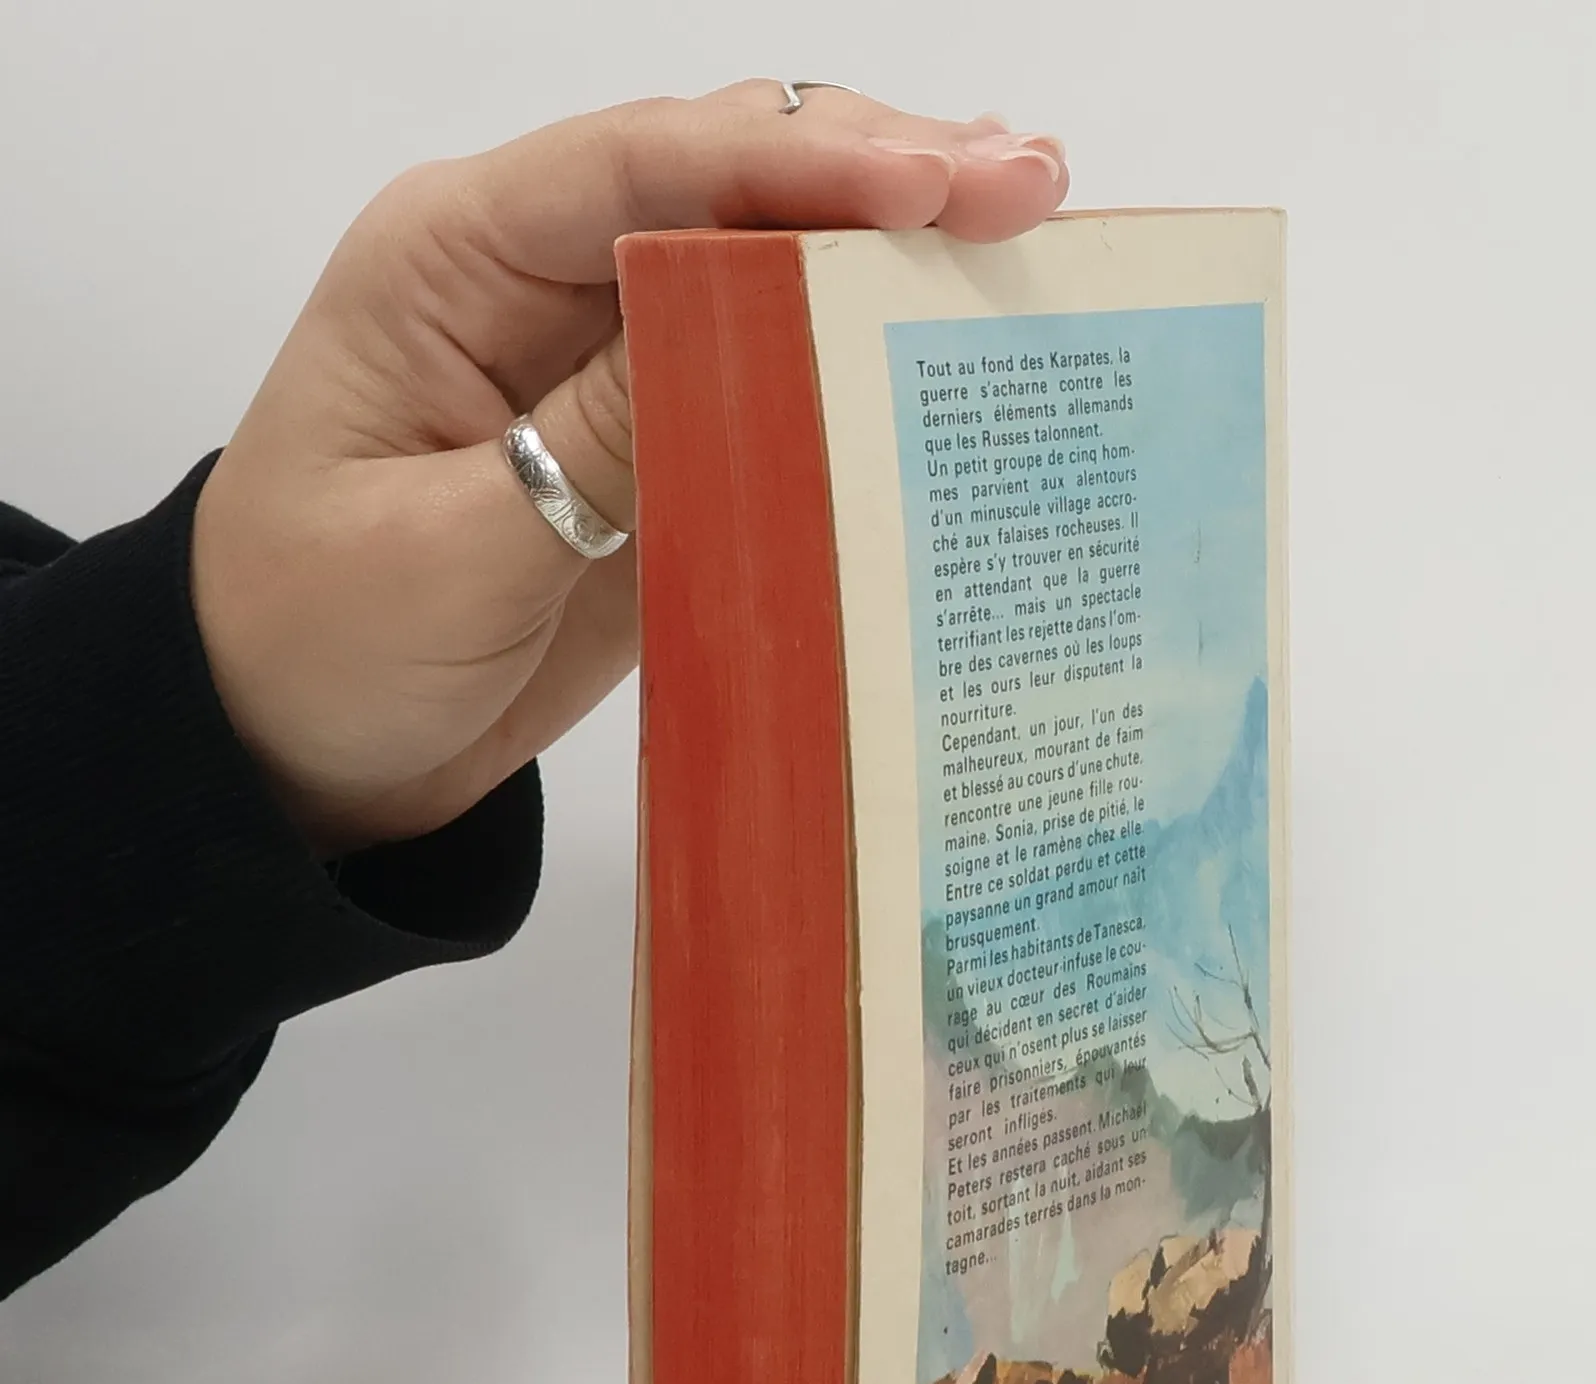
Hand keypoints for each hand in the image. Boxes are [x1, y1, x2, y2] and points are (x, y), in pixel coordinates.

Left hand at [191, 82, 1067, 854]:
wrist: (305, 750)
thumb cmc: (323, 641)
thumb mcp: (448, 552)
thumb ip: (591, 442)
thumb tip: (741, 332)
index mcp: (457, 259)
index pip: (639, 167)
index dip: (793, 163)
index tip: (930, 185)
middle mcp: (543, 281)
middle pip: (724, 182)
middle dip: (879, 173)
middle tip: (1030, 184)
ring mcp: (609, 363)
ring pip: (766, 267)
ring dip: (893, 249)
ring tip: (1031, 226)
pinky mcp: (658, 448)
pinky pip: (773, 381)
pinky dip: (864, 360)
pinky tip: (954, 350)